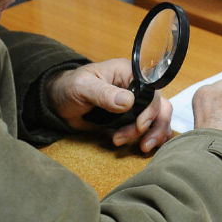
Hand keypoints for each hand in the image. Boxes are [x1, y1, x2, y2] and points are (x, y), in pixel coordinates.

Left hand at [47, 59, 173, 152]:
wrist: (60, 101)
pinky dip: (151, 138)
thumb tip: (128, 102)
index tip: (140, 125)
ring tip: (141, 148)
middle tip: (142, 144)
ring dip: (154, 134)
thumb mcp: (83, 87)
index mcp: (130, 73)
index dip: (151, 109)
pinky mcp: (132, 118)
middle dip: (154, 127)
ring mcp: (137, 104)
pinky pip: (150, 128)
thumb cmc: (70, 87)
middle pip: (160, 106)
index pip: (152, 90)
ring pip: (159, 118)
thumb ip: (104, 93)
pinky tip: (143, 146)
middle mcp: (138, 87)